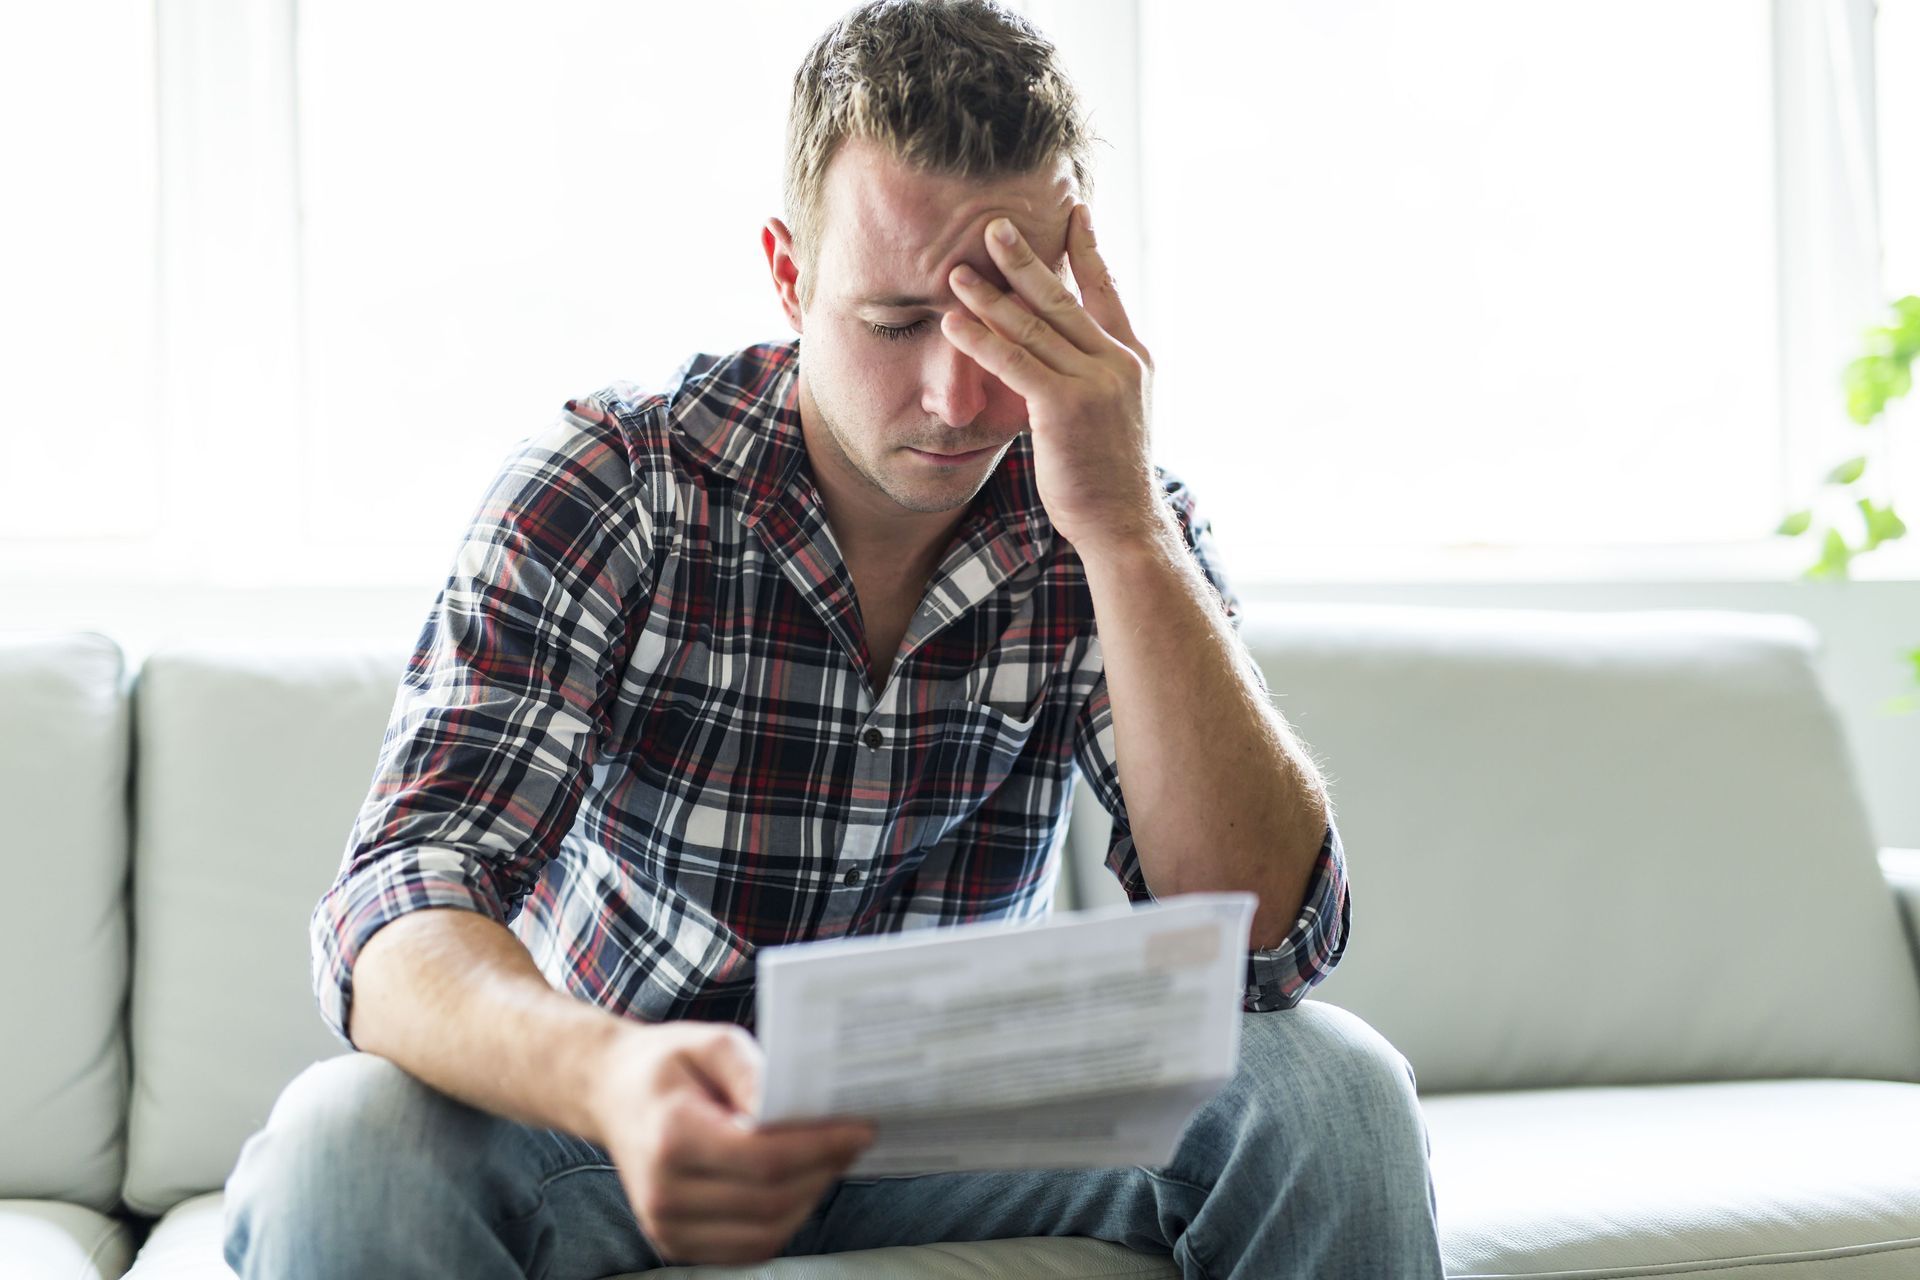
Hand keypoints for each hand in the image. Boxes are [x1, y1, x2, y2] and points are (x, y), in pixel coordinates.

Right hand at [587, 1020, 873, 1265]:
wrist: (612, 1094)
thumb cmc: (666, 1066)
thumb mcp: (709, 1042)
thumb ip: (752, 1072)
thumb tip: (793, 1108)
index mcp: (672, 1137)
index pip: (763, 1158)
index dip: (821, 1148)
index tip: (861, 1128)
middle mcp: (664, 1192)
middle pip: (770, 1201)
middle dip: (824, 1171)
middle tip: (854, 1141)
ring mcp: (667, 1226)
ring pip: (766, 1233)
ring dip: (810, 1199)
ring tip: (829, 1161)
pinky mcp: (676, 1243)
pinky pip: (748, 1248)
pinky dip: (784, 1221)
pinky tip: (798, 1185)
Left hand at [941, 204, 1165, 556]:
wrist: (1122, 520)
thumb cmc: (1107, 473)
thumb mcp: (1113, 412)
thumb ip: (1091, 375)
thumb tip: (1058, 352)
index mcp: (1131, 358)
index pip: (1106, 290)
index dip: (1087, 249)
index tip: (1073, 212)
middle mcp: (1116, 362)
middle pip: (1062, 297)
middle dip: (1025, 258)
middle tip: (993, 224)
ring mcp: (1093, 382)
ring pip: (1033, 325)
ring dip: (990, 294)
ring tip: (957, 270)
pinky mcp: (1064, 406)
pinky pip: (1014, 362)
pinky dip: (980, 339)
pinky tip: (952, 322)